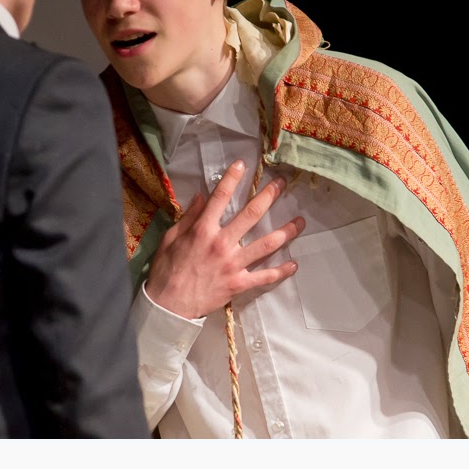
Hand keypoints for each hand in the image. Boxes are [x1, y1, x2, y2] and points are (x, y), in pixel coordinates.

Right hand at [145, 158, 303, 319]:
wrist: (169, 304)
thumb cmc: (167, 269)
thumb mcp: (171, 238)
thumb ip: (188, 217)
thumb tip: (202, 196)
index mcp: (203, 230)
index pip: (220, 197)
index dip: (232, 178)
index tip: (242, 164)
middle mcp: (221, 243)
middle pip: (251, 215)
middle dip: (268, 196)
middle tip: (281, 184)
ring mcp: (233, 264)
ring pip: (266, 245)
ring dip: (286, 232)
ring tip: (300, 221)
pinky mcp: (239, 283)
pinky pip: (265, 277)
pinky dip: (281, 271)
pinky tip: (294, 264)